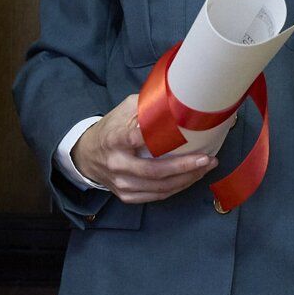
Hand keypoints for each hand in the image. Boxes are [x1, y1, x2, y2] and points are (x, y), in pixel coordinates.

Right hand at [71, 93, 219, 204]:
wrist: (87, 156)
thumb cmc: (111, 129)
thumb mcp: (123, 110)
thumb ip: (146, 106)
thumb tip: (176, 99)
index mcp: (114, 139)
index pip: (133, 138)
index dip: (154, 137)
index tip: (179, 132)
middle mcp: (117, 164)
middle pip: (154, 171)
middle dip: (184, 167)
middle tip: (206, 159)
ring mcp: (121, 183)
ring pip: (159, 187)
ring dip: (186, 179)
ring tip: (205, 167)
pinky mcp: (126, 195)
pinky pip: (157, 196)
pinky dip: (177, 188)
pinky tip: (191, 178)